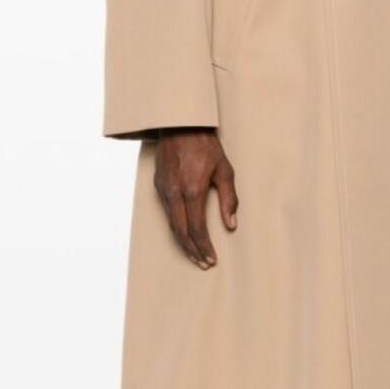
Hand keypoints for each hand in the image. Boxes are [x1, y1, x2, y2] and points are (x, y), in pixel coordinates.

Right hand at [153, 129, 237, 267]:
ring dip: (183, 242)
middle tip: (203, 263)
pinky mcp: (158, 186)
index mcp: (192, 190)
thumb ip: (229, 199)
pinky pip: (167, 213)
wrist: (180, 124)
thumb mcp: (225, 170)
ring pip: (171, 225)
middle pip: (180, 232)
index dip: (204, 246)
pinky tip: (184, 234)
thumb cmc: (206, 145)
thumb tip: (231, 225)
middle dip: (192, 251)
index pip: (196, 228)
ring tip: (195, 254)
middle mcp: (174, 193)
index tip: (211, 259)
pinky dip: (175, 227)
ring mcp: (164, 190)